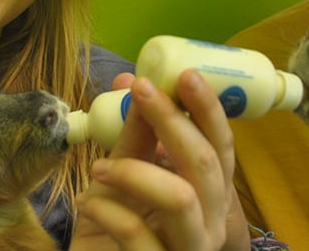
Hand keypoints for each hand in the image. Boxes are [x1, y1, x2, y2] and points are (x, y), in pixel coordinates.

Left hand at [71, 70, 249, 250]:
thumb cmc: (114, 229)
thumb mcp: (122, 176)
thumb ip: (133, 136)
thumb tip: (131, 81)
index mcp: (209, 194)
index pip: (222, 146)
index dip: (208, 110)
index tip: (185, 75)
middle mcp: (210, 223)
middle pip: (204, 163)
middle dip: (172, 120)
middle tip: (140, 90)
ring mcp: (190, 250)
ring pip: (181, 198)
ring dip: (135, 170)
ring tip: (98, 167)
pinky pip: (136, 232)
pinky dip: (106, 210)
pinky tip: (86, 203)